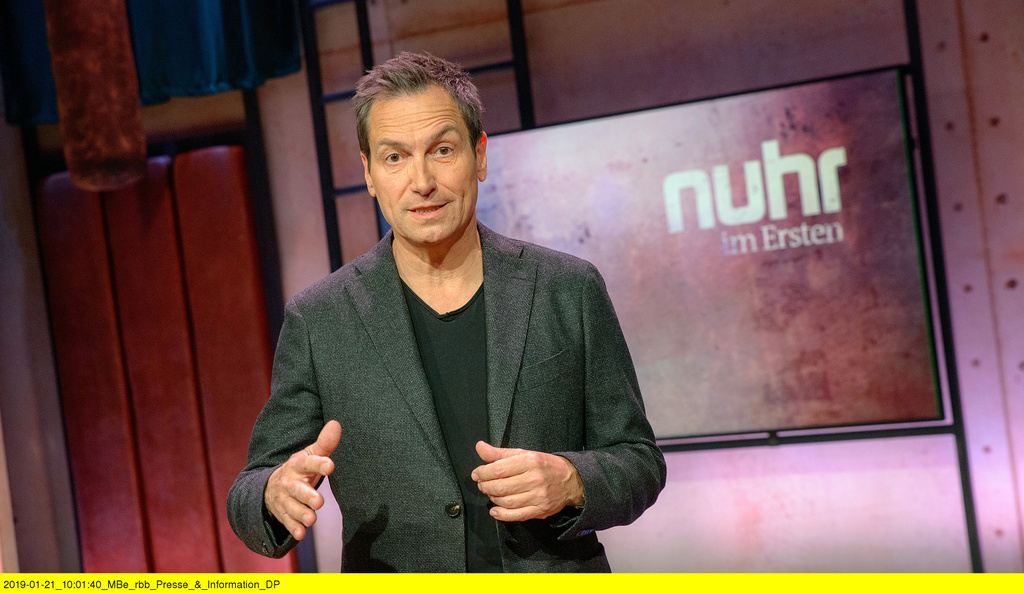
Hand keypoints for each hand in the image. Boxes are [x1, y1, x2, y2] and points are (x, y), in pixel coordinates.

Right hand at [263, 420, 340, 539]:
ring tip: (311, 519)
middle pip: (297, 490)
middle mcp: (288, 483)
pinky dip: (294, 528)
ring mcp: (284, 500)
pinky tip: (301, 533)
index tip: (330, 465)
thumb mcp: (309, 455)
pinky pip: (287, 522)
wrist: (270, 488)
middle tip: (319, 501)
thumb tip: (337, 424)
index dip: (319, 464)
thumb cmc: (299, 470)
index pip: (307, 463)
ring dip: (301, 514)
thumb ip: (325, 443)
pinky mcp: (283, 514)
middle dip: (307, 496)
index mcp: (297, 465)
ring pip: (292, 508)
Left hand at [471, 441, 583, 521]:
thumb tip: (480, 447)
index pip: (499, 468)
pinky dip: (502, 515)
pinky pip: (517, 515)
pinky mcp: (540, 510)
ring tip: (490, 493)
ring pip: (507, 501)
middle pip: (501, 486)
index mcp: (530, 461)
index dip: (483, 472)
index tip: (477, 474)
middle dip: (486, 486)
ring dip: (493, 498)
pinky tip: (495, 510)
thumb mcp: (523, 454)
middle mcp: (535, 479)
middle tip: (482, 484)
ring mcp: (538, 496)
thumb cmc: (544, 465)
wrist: (570, 480)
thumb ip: (499, 453)